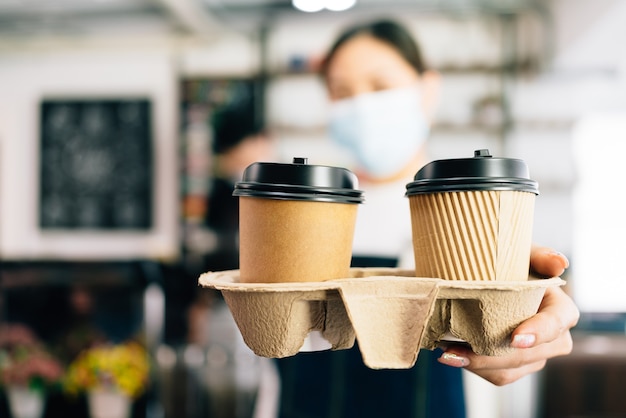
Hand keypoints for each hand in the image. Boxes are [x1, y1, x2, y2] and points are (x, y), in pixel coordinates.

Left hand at [437, 246, 579, 385]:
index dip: (539, 332)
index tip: (514, 338)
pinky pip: (497, 375)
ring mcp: (533, 355)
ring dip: (477, 365)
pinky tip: (451, 355)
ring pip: (510, 370)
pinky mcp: (513, 366)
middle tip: (457, 348)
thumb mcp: (521, 253)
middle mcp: (553, 337)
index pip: (558, 323)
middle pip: (529, 354)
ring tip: (447, 353)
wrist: (481, 277)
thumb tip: (561, 263)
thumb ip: (539, 255)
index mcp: (559, 308)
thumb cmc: (506, 262)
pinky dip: (473, 367)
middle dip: (494, 355)